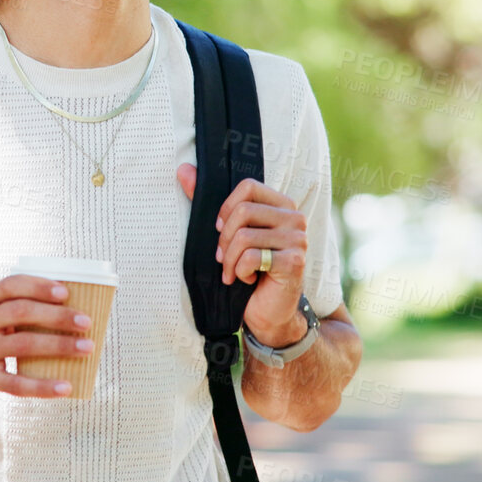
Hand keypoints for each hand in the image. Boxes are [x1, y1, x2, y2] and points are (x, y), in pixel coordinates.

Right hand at [0, 273, 95, 409]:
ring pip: (24, 345)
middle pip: (22, 313)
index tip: (66, 292)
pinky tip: (65, 386)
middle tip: (85, 322)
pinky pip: (17, 383)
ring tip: (86, 349)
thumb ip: (5, 311)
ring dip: (60, 346)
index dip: (40, 286)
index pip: (11, 285)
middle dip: (58, 316)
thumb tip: (59, 313)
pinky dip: (44, 386)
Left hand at [177, 163, 307, 345]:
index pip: (248, 187)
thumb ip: (207, 200)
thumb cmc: (248, 269)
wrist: (268, 311)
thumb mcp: (228, 233)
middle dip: (224, 239)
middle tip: (224, 258)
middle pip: (244, 211)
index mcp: (282, 205)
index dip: (226, 208)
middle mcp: (295, 218)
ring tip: (234, 271)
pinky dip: (240, 271)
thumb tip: (184, 170)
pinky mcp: (294, 262)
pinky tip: (247, 279)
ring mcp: (298, 239)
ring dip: (230, 260)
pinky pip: (252, 257)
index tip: (220, 229)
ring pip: (244, 236)